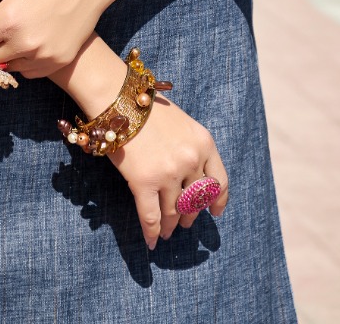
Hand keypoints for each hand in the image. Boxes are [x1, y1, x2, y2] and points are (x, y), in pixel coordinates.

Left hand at [0, 0, 109, 78]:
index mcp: (8, 19)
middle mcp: (25, 43)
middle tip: (6, 17)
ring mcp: (44, 56)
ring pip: (6, 65)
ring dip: (7, 50)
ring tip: (23, 24)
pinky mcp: (58, 61)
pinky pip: (28, 71)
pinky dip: (26, 58)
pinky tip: (37, 34)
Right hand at [107, 95, 229, 248]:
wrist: (120, 99)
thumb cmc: (148, 108)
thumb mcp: (183, 124)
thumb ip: (192, 149)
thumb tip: (192, 180)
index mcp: (204, 143)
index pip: (219, 181)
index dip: (218, 201)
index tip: (215, 212)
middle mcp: (190, 160)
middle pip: (195, 199)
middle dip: (190, 215)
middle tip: (185, 223)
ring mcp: (168, 173)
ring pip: (173, 211)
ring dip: (171, 226)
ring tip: (168, 233)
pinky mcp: (144, 182)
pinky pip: (151, 216)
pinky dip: (152, 232)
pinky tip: (152, 241)